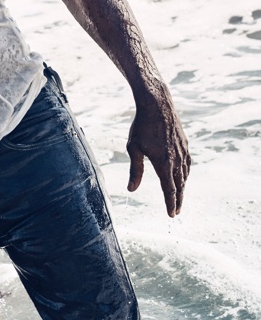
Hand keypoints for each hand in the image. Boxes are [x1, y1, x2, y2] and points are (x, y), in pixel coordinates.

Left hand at [127, 87, 190, 217]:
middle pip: (180, 185)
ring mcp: (183, 150)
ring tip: (179, 195)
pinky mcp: (184, 143)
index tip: (172, 214)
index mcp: (164, 163)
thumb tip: (132, 190)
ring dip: (182, 186)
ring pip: (185, 174)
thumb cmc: (142, 126)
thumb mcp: (134, 149)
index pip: (169, 189)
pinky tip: (183, 174)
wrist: (157, 105)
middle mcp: (177, 159)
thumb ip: (136, 171)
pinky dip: (186, 173)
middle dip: (178, 199)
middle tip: (177, 211)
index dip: (170, 203)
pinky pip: (187, 163)